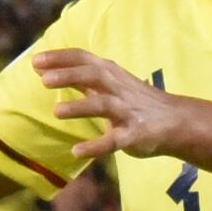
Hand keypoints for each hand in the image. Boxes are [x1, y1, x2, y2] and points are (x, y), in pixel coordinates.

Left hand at [30, 45, 186, 163]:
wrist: (176, 121)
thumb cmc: (135, 100)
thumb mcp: (110, 82)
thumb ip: (81, 77)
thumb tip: (46, 69)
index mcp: (111, 73)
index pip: (84, 59)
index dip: (60, 59)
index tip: (36, 61)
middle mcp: (118, 88)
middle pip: (93, 76)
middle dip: (69, 76)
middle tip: (44, 80)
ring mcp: (127, 111)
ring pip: (103, 105)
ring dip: (80, 108)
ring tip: (56, 113)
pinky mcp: (133, 135)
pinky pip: (114, 141)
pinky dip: (96, 146)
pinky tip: (77, 151)